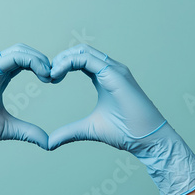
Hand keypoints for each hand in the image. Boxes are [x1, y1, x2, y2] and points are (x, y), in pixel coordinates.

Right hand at [0, 44, 51, 194]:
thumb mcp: (9, 129)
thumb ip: (29, 132)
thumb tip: (48, 142)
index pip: (23, 61)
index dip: (41, 66)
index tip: (54, 80)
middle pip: (22, 51)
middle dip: (42, 60)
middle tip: (54, 77)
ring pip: (18, 50)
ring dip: (39, 59)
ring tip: (49, 75)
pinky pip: (12, 58)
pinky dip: (31, 61)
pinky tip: (42, 75)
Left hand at [48, 44, 194, 194]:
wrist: (147, 140)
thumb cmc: (125, 133)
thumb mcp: (89, 129)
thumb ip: (69, 132)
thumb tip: (50, 143)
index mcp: (105, 77)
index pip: (80, 60)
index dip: (62, 66)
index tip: (49, 80)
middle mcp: (111, 69)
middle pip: (80, 50)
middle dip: (60, 59)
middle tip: (47, 76)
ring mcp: (115, 70)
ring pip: (83, 50)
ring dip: (63, 59)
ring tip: (50, 74)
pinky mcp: (116, 74)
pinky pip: (88, 59)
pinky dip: (69, 62)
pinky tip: (57, 75)